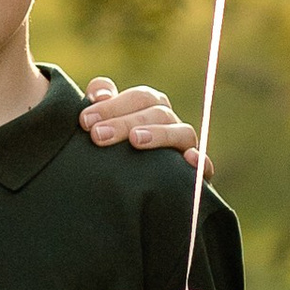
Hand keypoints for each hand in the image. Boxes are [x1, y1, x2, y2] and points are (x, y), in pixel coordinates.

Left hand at [82, 74, 204, 171]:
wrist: (124, 196)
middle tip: (97, 135)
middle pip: (157, 111)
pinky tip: (189, 160)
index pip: (139, 97)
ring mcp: (184, 148)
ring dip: (159, 134)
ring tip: (135, 141)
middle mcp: (169, 125)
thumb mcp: (99, 129)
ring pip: (182, 132)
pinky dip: (200, 161)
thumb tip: (97, 94)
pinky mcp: (194, 175)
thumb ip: (98, 107)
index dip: (112, 105)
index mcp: (150, 109)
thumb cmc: (109, 154)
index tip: (85, 120)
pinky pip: (204, 166)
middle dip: (125, 121)